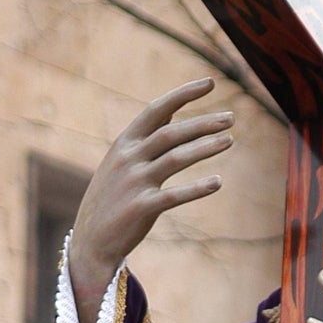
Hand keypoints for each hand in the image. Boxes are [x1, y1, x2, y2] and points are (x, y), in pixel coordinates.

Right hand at [69, 78, 232, 322]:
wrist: (91, 240)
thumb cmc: (114, 196)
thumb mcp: (123, 161)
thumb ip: (147, 137)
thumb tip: (173, 112)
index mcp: (124, 143)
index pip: (156, 110)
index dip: (183, 94)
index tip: (210, 82)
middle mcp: (128, 159)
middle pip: (171, 133)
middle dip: (202, 123)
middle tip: (231, 118)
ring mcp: (134, 183)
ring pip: (175, 159)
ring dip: (205, 148)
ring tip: (229, 141)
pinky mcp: (142, 208)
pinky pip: (174, 195)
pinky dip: (197, 188)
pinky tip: (218, 183)